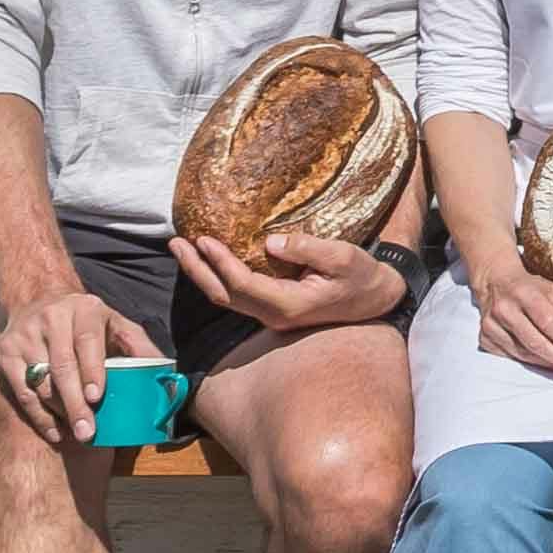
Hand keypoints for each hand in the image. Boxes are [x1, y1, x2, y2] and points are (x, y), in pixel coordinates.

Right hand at [0, 279, 156, 451]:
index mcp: (84, 309)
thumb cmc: (88, 321)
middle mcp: (51, 318)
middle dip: (75, 402)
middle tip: (87, 431)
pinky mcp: (5, 352)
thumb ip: (139, 346)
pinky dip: (38, 414)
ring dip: (58, 411)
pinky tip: (54, 430)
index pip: (86, 341)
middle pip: (61, 366)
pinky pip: (21, 390)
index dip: (91, 370)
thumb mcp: (117, 324)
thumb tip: (164, 374)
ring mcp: (24, 335)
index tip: (96, 396)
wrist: (40, 299)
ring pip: (40, 381)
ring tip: (75, 432)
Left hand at [179, 226, 405, 334]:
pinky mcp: (273, 307)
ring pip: (225, 297)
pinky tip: (210, 260)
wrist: (377, 300)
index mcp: (288, 304)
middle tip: (175, 243)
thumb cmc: (362, 277)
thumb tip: (270, 243)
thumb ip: (308, 249)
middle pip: (222, 295)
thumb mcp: (343, 258)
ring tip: (183, 249)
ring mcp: (271, 314)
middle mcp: (273, 314)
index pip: (242, 284)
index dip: (219, 262)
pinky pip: (236, 294)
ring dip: (201, 273)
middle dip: (196, 269)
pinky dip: (217, 276)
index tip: (203, 238)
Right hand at [463, 257, 552, 380]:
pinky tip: (546, 362)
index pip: (548, 320)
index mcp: (525, 294)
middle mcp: (505, 310)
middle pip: (535, 341)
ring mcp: (491, 326)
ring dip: (548, 362)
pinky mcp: (485, 339)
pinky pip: (512, 356)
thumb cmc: (531, 287)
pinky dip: (532, 361)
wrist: (494, 281)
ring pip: (524, 353)